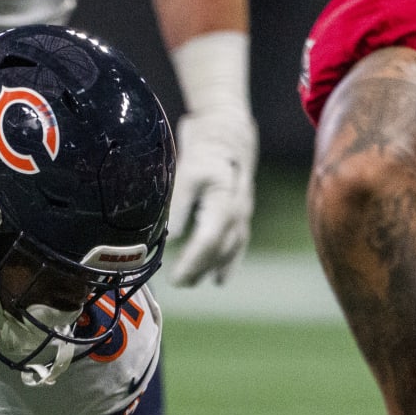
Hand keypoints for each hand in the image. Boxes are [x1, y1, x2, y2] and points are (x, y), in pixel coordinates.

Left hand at [167, 108, 256, 286]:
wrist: (227, 131)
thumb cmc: (205, 150)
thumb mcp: (187, 173)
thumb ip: (180, 205)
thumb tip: (173, 237)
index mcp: (224, 202)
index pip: (208, 241)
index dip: (192, 262)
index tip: (175, 277)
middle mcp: (238, 212)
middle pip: (218, 250)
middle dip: (198, 268)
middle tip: (177, 283)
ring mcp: (242, 214)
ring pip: (229, 249)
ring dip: (211, 268)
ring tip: (192, 282)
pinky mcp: (240, 213)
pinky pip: (237, 244)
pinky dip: (228, 263)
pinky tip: (219, 280)